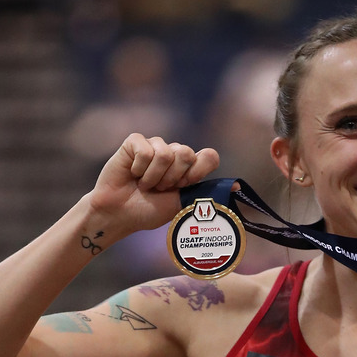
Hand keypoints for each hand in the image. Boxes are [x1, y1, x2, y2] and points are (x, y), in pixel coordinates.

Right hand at [89, 134, 219, 234]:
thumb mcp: (182, 204)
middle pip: (187, 154)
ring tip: (144, 184)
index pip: (209, 156)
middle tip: (158, 189)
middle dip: (172, 178)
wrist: (119, 215)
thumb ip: (207, 193)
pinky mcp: (135, 142)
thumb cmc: (149, 211)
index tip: (182, 186)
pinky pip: (146, 150)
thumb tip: (237, 186)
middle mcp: (174, 153)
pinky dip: (139, 169)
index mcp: (189, 166)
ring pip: (166, 153)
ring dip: (154, 177)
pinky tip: (132, 174)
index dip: (197, 173)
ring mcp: (155, 145)